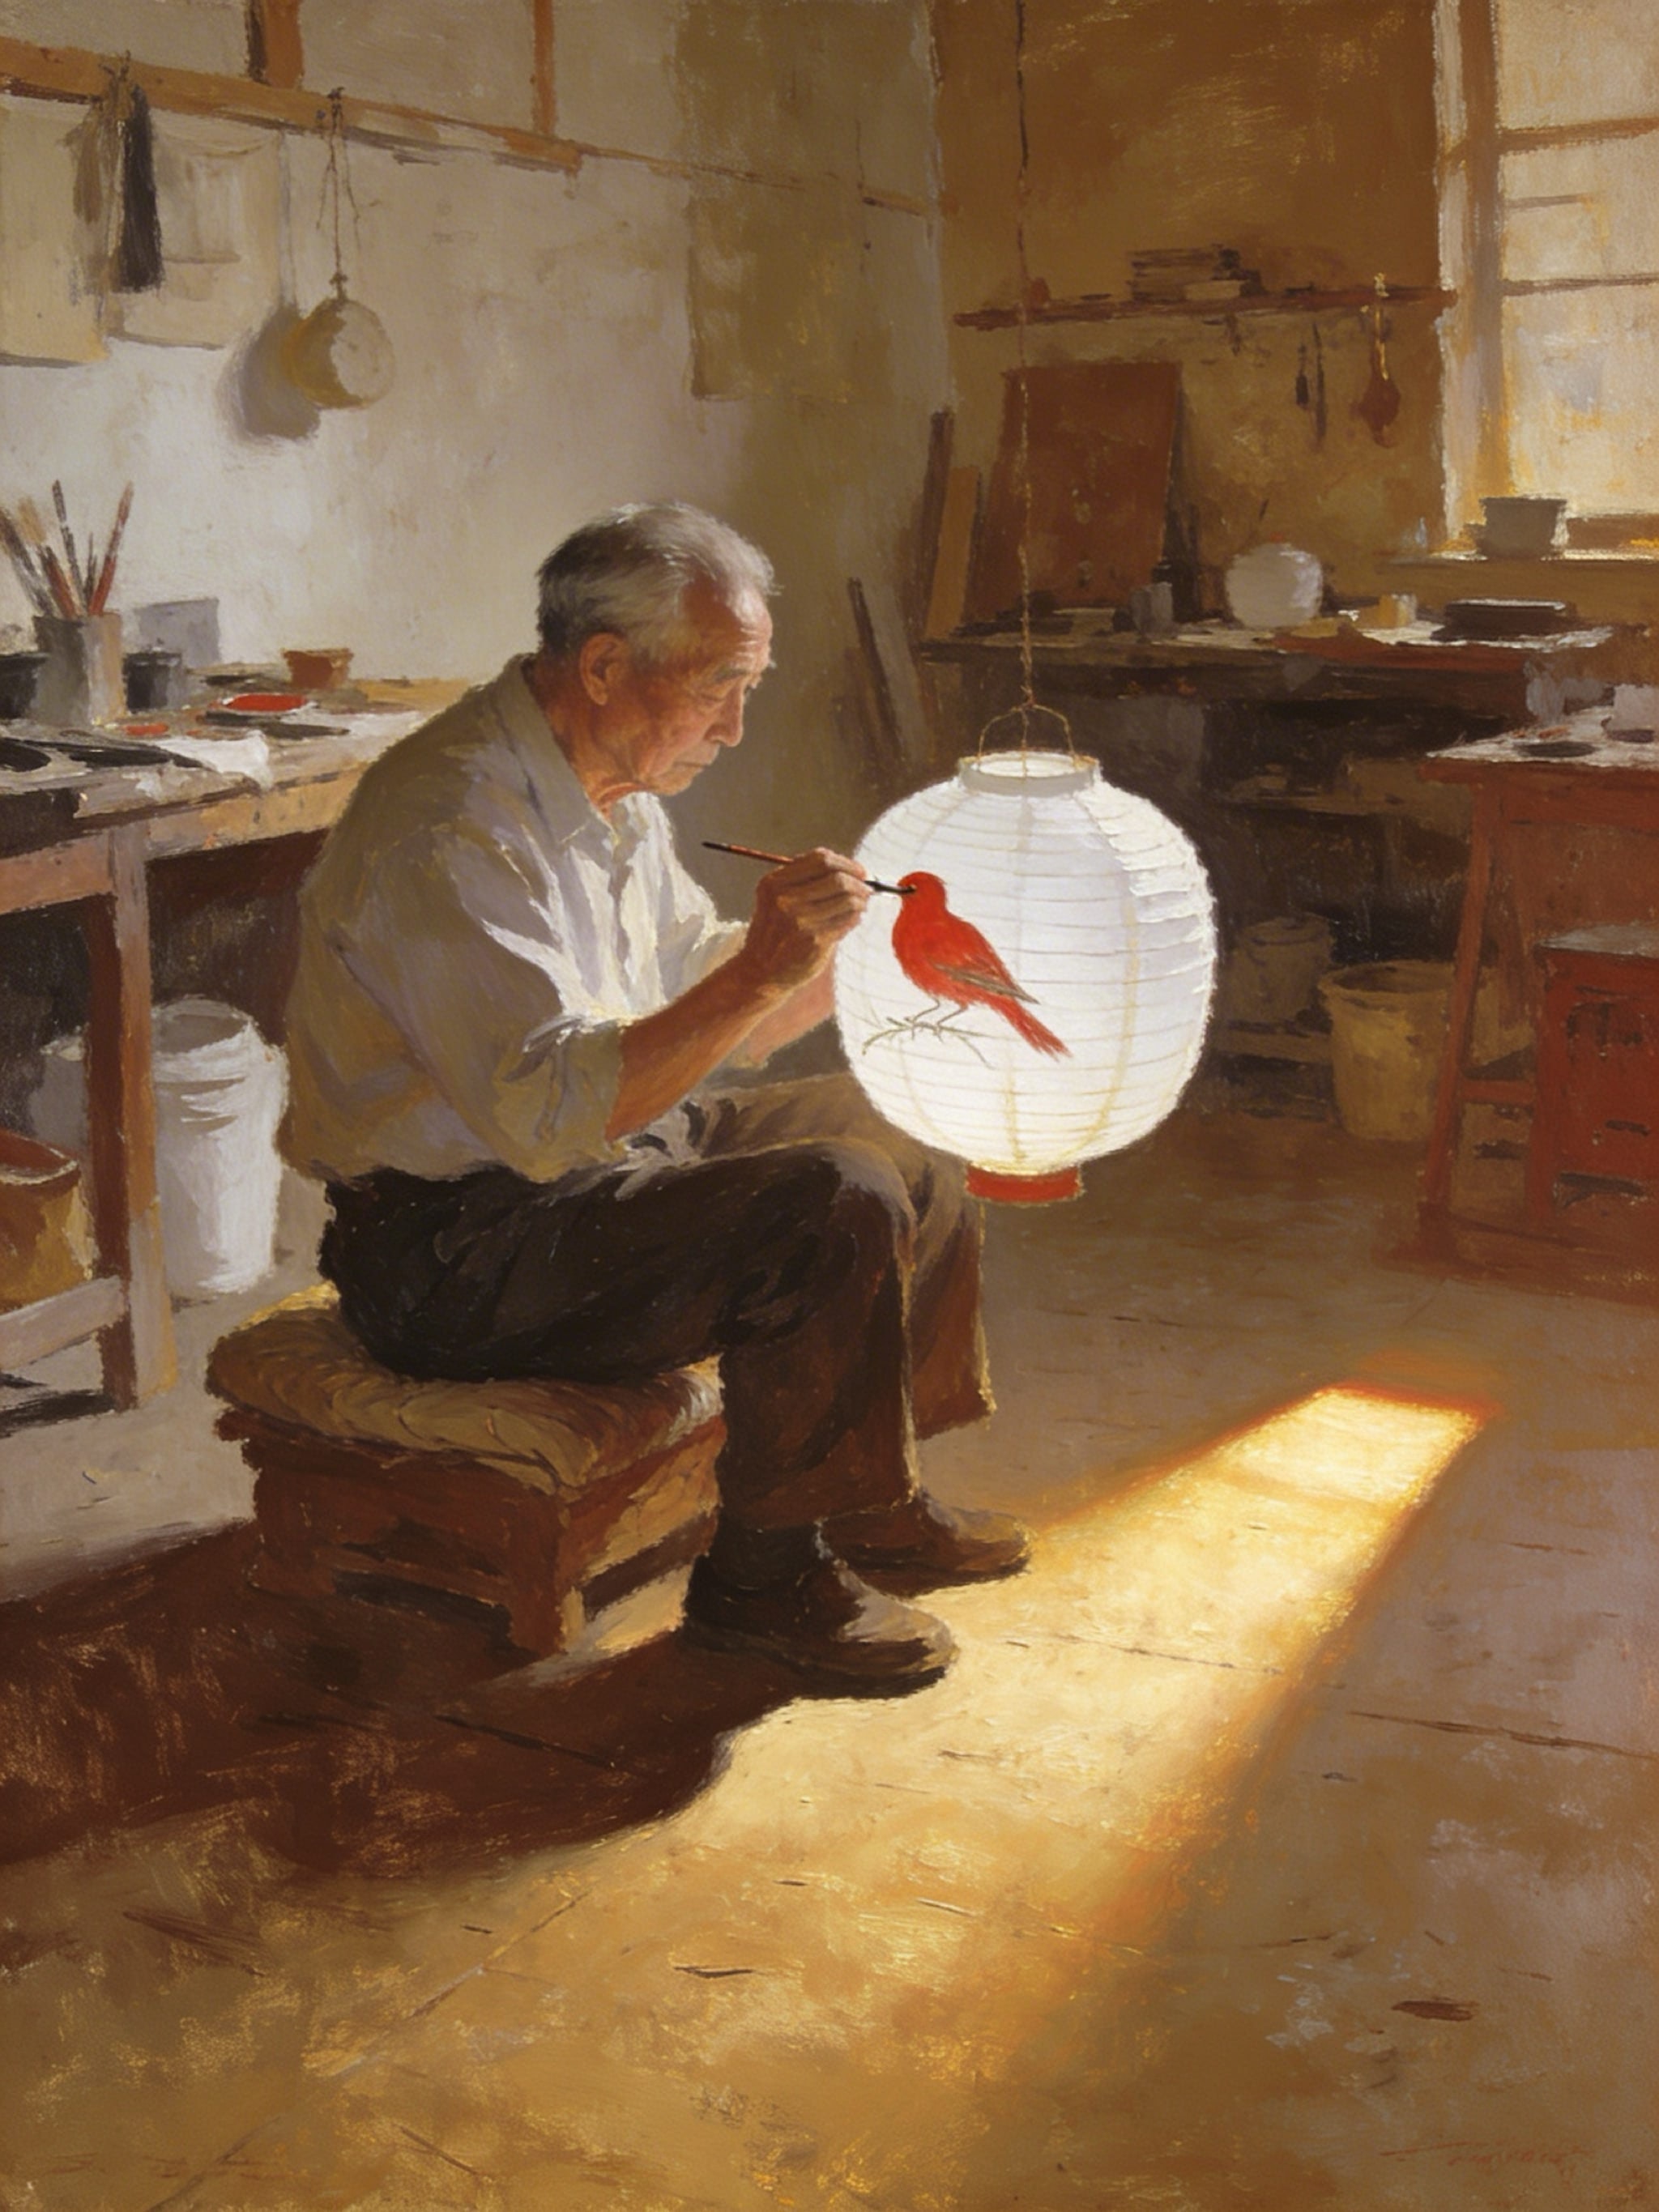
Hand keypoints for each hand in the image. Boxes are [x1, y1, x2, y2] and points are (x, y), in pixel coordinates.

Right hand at [735, 847, 870, 995]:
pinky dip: (855, 917)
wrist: (761, 972)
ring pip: (847, 899)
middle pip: (837, 878)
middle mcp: (784, 899)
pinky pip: (848, 921)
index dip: (846, 863)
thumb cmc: (775, 933)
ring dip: (861, 900)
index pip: (820, 860)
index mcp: (774, 883)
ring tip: (861, 905)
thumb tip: (850, 869)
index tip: (859, 871)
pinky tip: (852, 920)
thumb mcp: (775, 899)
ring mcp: (800, 920)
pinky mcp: (815, 940)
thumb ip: (804, 881)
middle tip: (866, 888)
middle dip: (859, 882)